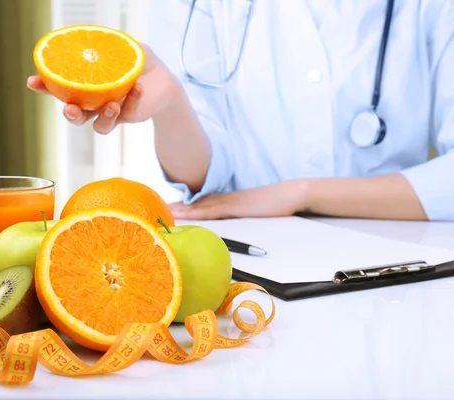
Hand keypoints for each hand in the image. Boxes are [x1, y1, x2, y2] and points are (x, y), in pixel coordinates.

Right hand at [27, 44, 181, 133]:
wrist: (164, 81)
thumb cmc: (139, 62)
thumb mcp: (125, 46)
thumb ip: (110, 44)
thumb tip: (95, 38)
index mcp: (86, 84)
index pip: (59, 86)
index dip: (44, 86)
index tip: (33, 82)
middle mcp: (95, 101)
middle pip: (75, 114)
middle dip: (70, 114)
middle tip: (70, 108)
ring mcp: (111, 112)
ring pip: (98, 125)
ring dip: (103, 117)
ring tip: (112, 105)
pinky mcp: (129, 117)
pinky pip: (127, 115)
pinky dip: (130, 102)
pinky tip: (137, 89)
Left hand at [168, 181, 308, 219]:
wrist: (293, 193)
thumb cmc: (279, 204)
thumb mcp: (259, 212)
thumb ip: (246, 216)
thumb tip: (238, 225)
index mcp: (232, 201)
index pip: (205, 204)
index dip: (188, 206)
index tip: (172, 209)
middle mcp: (228, 199)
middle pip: (198, 203)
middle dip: (179, 207)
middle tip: (159, 210)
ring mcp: (231, 201)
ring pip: (201, 206)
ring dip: (183, 209)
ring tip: (165, 211)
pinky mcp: (237, 206)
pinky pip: (212, 210)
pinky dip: (196, 212)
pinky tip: (184, 213)